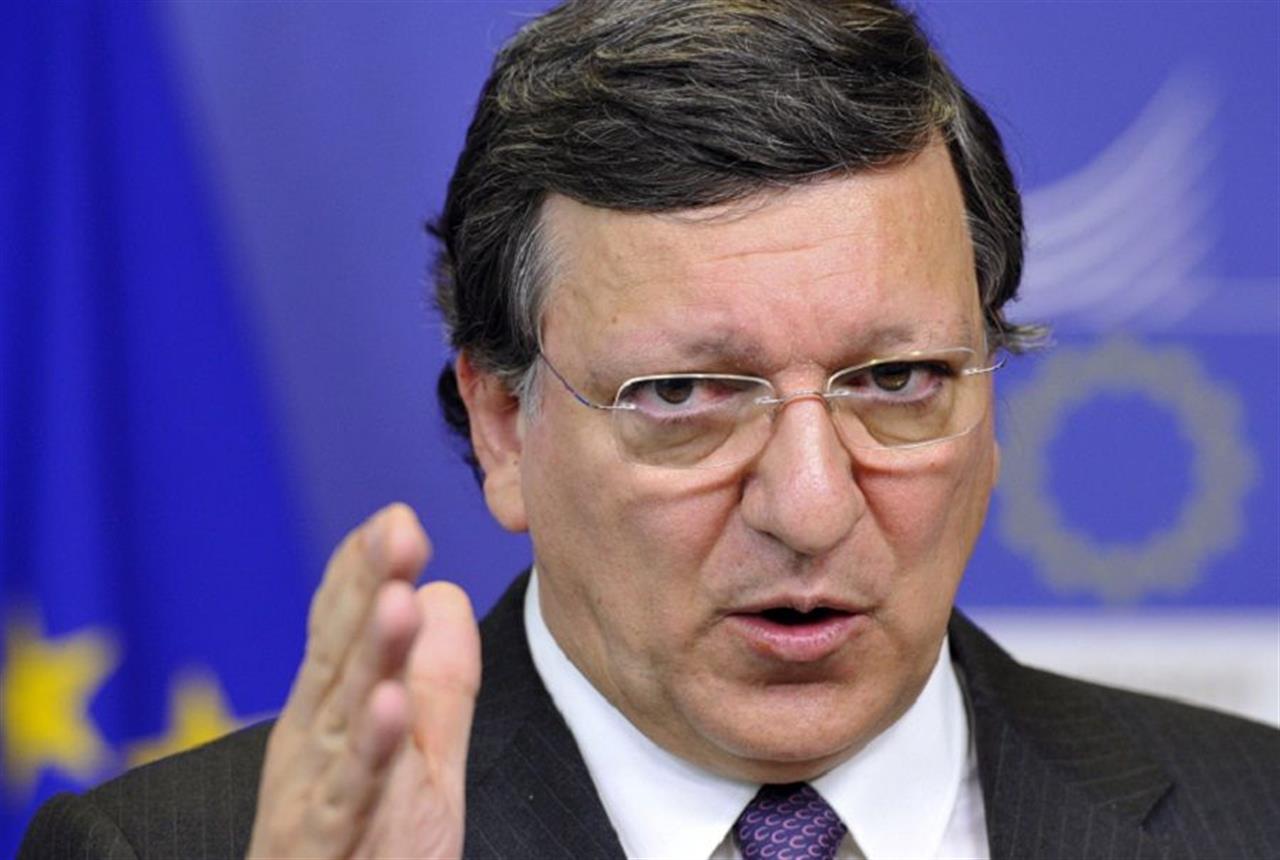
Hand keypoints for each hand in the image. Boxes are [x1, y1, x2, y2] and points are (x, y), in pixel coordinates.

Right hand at [247, 503, 480, 858]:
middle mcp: (314, 742)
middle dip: (368, 587)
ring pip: (344, 712)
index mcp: (333, 715)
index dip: (366, 574)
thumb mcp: (419, 760)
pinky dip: (367, 749)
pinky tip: (386, 705)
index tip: (395, 516)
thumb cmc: (370, 851)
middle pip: (342, 652)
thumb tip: (445, 592)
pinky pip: (348, 793)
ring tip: (396, 597)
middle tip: (397, 525)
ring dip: (369, 652)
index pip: (345, 629)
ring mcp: (316, 792)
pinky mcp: (327, 844)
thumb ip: (437, 685)